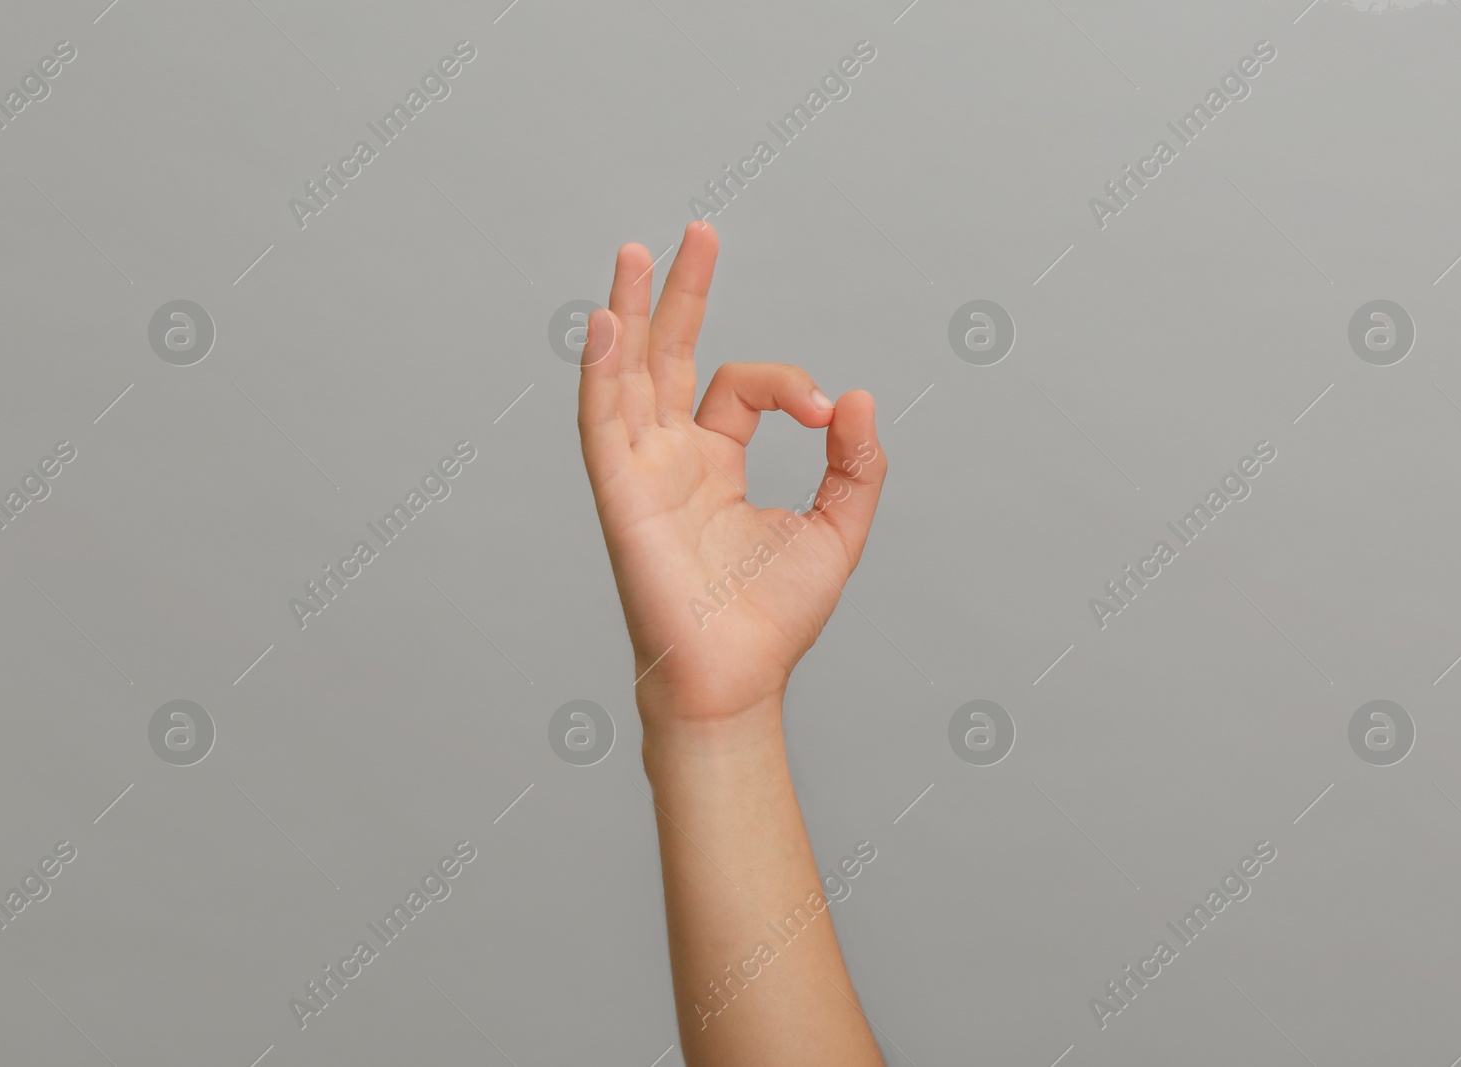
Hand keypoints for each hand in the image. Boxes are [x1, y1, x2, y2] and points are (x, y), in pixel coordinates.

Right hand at [576, 222, 887, 728]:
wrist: (738, 679)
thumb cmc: (775, 620)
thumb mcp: (837, 529)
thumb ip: (855, 464)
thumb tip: (858, 397)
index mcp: (715, 464)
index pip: (738, 387)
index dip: (785, 382)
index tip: (825, 411)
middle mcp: (671, 459)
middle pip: (666, 358)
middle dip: (679, 293)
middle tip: (696, 232)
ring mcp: (640, 473)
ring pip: (626, 376)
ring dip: (627, 312)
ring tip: (634, 252)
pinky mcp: (620, 496)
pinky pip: (601, 423)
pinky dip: (602, 372)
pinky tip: (607, 321)